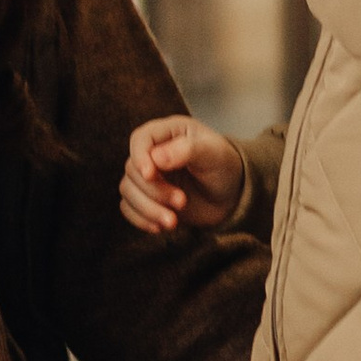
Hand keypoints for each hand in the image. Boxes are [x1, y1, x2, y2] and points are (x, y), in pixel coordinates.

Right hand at [120, 115, 245, 237]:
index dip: (140, 157)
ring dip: (148, 209)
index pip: (140, 139)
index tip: (150, 175)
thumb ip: (186, 150)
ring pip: (128, 191)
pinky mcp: (148, 198)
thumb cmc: (225, 166)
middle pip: (132, 169)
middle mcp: (153, 153)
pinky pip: (129, 208)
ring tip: (173, 222)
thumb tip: (156, 158)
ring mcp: (149, 177)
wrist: (232, 195)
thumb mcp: (213, 153)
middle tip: (182, 202)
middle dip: (154, 191)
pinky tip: (160, 227)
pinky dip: (141, 219)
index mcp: (168, 133)